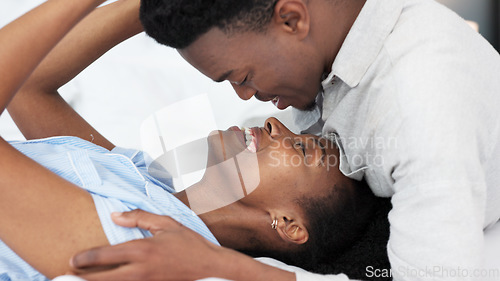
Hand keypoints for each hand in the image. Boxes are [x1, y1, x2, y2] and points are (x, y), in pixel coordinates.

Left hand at [69, 210, 225, 280]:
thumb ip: (139, 217)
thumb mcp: (168, 224)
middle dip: (80, 279)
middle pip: (102, 279)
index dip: (84, 259)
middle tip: (64, 276)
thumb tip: (115, 215)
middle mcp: (141, 270)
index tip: (73, 259)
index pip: (105, 255)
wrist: (213, 270)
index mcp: (143, 250)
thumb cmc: (191, 246)